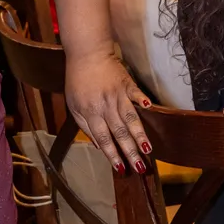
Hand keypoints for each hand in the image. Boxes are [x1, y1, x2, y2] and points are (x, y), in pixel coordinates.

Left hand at [65, 50, 149, 174]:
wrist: (87, 54)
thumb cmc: (78, 81)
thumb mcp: (74, 106)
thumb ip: (85, 126)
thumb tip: (99, 146)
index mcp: (91, 113)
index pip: (103, 138)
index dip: (112, 154)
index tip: (121, 169)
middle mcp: (105, 106)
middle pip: (119, 132)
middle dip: (130, 151)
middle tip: (140, 167)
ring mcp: (117, 95)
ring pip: (130, 118)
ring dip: (139, 134)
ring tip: (148, 150)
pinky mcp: (127, 84)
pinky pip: (136, 93)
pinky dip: (142, 100)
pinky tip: (149, 108)